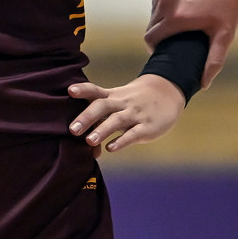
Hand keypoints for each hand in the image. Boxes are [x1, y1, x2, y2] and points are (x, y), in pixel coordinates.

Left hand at [67, 75, 185, 152]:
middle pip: (103, 106)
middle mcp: (122, 104)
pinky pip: (133, 133)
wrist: (167, 93)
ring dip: (103, 130)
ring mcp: (135, 114)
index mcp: (113, 96)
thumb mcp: (119, 101)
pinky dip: (122, 141)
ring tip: (89, 141)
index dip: (83, 90)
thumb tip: (87, 146)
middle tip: (72, 130)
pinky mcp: (147, 127)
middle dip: (87, 117)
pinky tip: (111, 148)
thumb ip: (102, 121)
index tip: (70, 91)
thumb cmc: (135, 102)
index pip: (96, 91)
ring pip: (117, 120)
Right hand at [144, 0, 237, 88]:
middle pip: (151, 25)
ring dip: (162, 17)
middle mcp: (164, 2)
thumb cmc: (230, 3)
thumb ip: (213, 61)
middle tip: (176, 37)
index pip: (150, 39)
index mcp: (175, 18)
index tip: (165, 50)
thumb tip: (203, 84)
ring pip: (154, 10)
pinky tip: (181, 3)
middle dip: (159, 33)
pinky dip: (164, 1)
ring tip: (181, 21)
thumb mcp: (225, 35)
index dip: (155, 48)